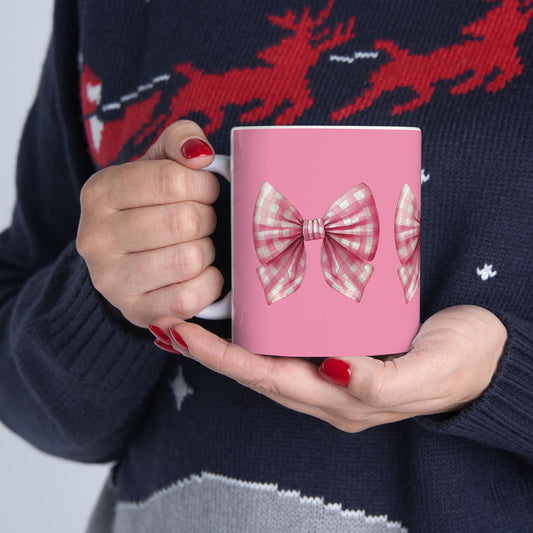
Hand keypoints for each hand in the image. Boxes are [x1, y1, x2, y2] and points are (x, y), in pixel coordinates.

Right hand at [76, 120, 222, 326]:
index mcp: (100, 192)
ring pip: (189, 259)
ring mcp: (111, 280)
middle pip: (184, 221)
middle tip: (202, 221)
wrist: (126, 261)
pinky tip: (202, 273)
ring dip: (207, 251)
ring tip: (198, 245)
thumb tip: (200, 153)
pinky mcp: (135, 311)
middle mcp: (95, 237)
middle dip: (207, 219)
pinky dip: (209, 284)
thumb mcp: (158, 164)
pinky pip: (189, 298)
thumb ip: (179, 141)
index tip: (205, 191)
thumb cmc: (150, 207)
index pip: (172, 180)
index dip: (204, 185)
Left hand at [152, 305, 506, 431]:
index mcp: (344, 400)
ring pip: (269, 357)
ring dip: (230, 340)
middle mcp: (329, 388)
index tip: (182, 333)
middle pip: (257, 370)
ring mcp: (334, 369)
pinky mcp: (343, 346)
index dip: (222, 359)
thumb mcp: (428, 373)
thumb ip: (380, 383)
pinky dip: (262, 328)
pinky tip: (250, 308)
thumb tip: (333, 369)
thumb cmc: (463, 363)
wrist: (489, 353)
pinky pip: (291, 341)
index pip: (267, 379)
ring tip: (196, 313)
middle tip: (171, 319)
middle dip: (211, 350)